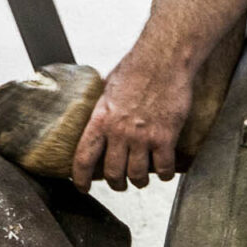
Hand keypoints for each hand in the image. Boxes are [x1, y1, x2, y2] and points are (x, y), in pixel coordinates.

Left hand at [72, 41, 195, 190]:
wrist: (164, 59)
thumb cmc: (137, 67)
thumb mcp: (109, 86)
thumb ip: (104, 106)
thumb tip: (98, 111)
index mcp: (101, 119)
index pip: (84, 158)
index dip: (80, 178)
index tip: (82, 187)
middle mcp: (119, 131)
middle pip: (113, 173)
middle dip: (117, 184)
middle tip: (121, 184)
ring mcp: (143, 136)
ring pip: (138, 175)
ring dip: (140, 181)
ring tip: (142, 179)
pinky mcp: (165, 137)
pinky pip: (164, 167)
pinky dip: (165, 173)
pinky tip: (165, 171)